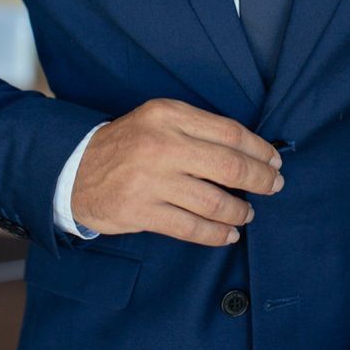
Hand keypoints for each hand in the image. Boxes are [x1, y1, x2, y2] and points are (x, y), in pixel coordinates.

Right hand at [71, 98, 283, 245]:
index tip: (274, 160)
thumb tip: (250, 150)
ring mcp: (151, 180)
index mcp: (170, 115)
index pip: (229, 132)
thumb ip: (199, 128)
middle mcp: (162, 145)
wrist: (76, 169)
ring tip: (249, 212)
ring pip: (213, 200)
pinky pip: (190, 227)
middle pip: (228, 165)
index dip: (259, 149)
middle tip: (274, 186)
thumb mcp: (161, 119)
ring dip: (240, 210)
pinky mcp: (141, 211)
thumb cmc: (130, 143)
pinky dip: (216, 234)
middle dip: (260, 179)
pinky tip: (229, 234)